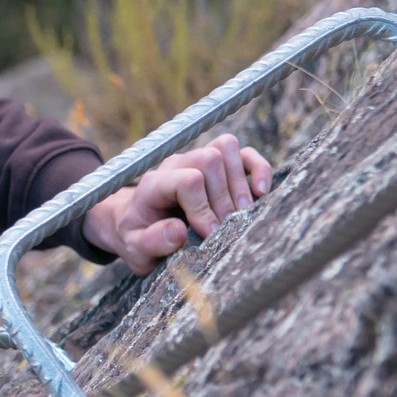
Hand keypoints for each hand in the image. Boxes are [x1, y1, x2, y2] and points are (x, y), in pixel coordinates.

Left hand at [83, 133, 273, 274]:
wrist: (138, 226)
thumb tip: (178, 231)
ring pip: (226, 147)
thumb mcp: (136, 249)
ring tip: (242, 213)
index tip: (210, 234)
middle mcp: (176, 165)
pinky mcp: (218, 165)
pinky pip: (243, 153)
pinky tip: (260, 193)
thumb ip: (151, 242)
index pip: (187, 180)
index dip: (204, 207)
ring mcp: (197, 161)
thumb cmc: (138, 238)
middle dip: (224, 197)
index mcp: (154, 184)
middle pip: (210, 159)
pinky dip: (257, 169)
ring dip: (240, 182)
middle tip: (226, 227)